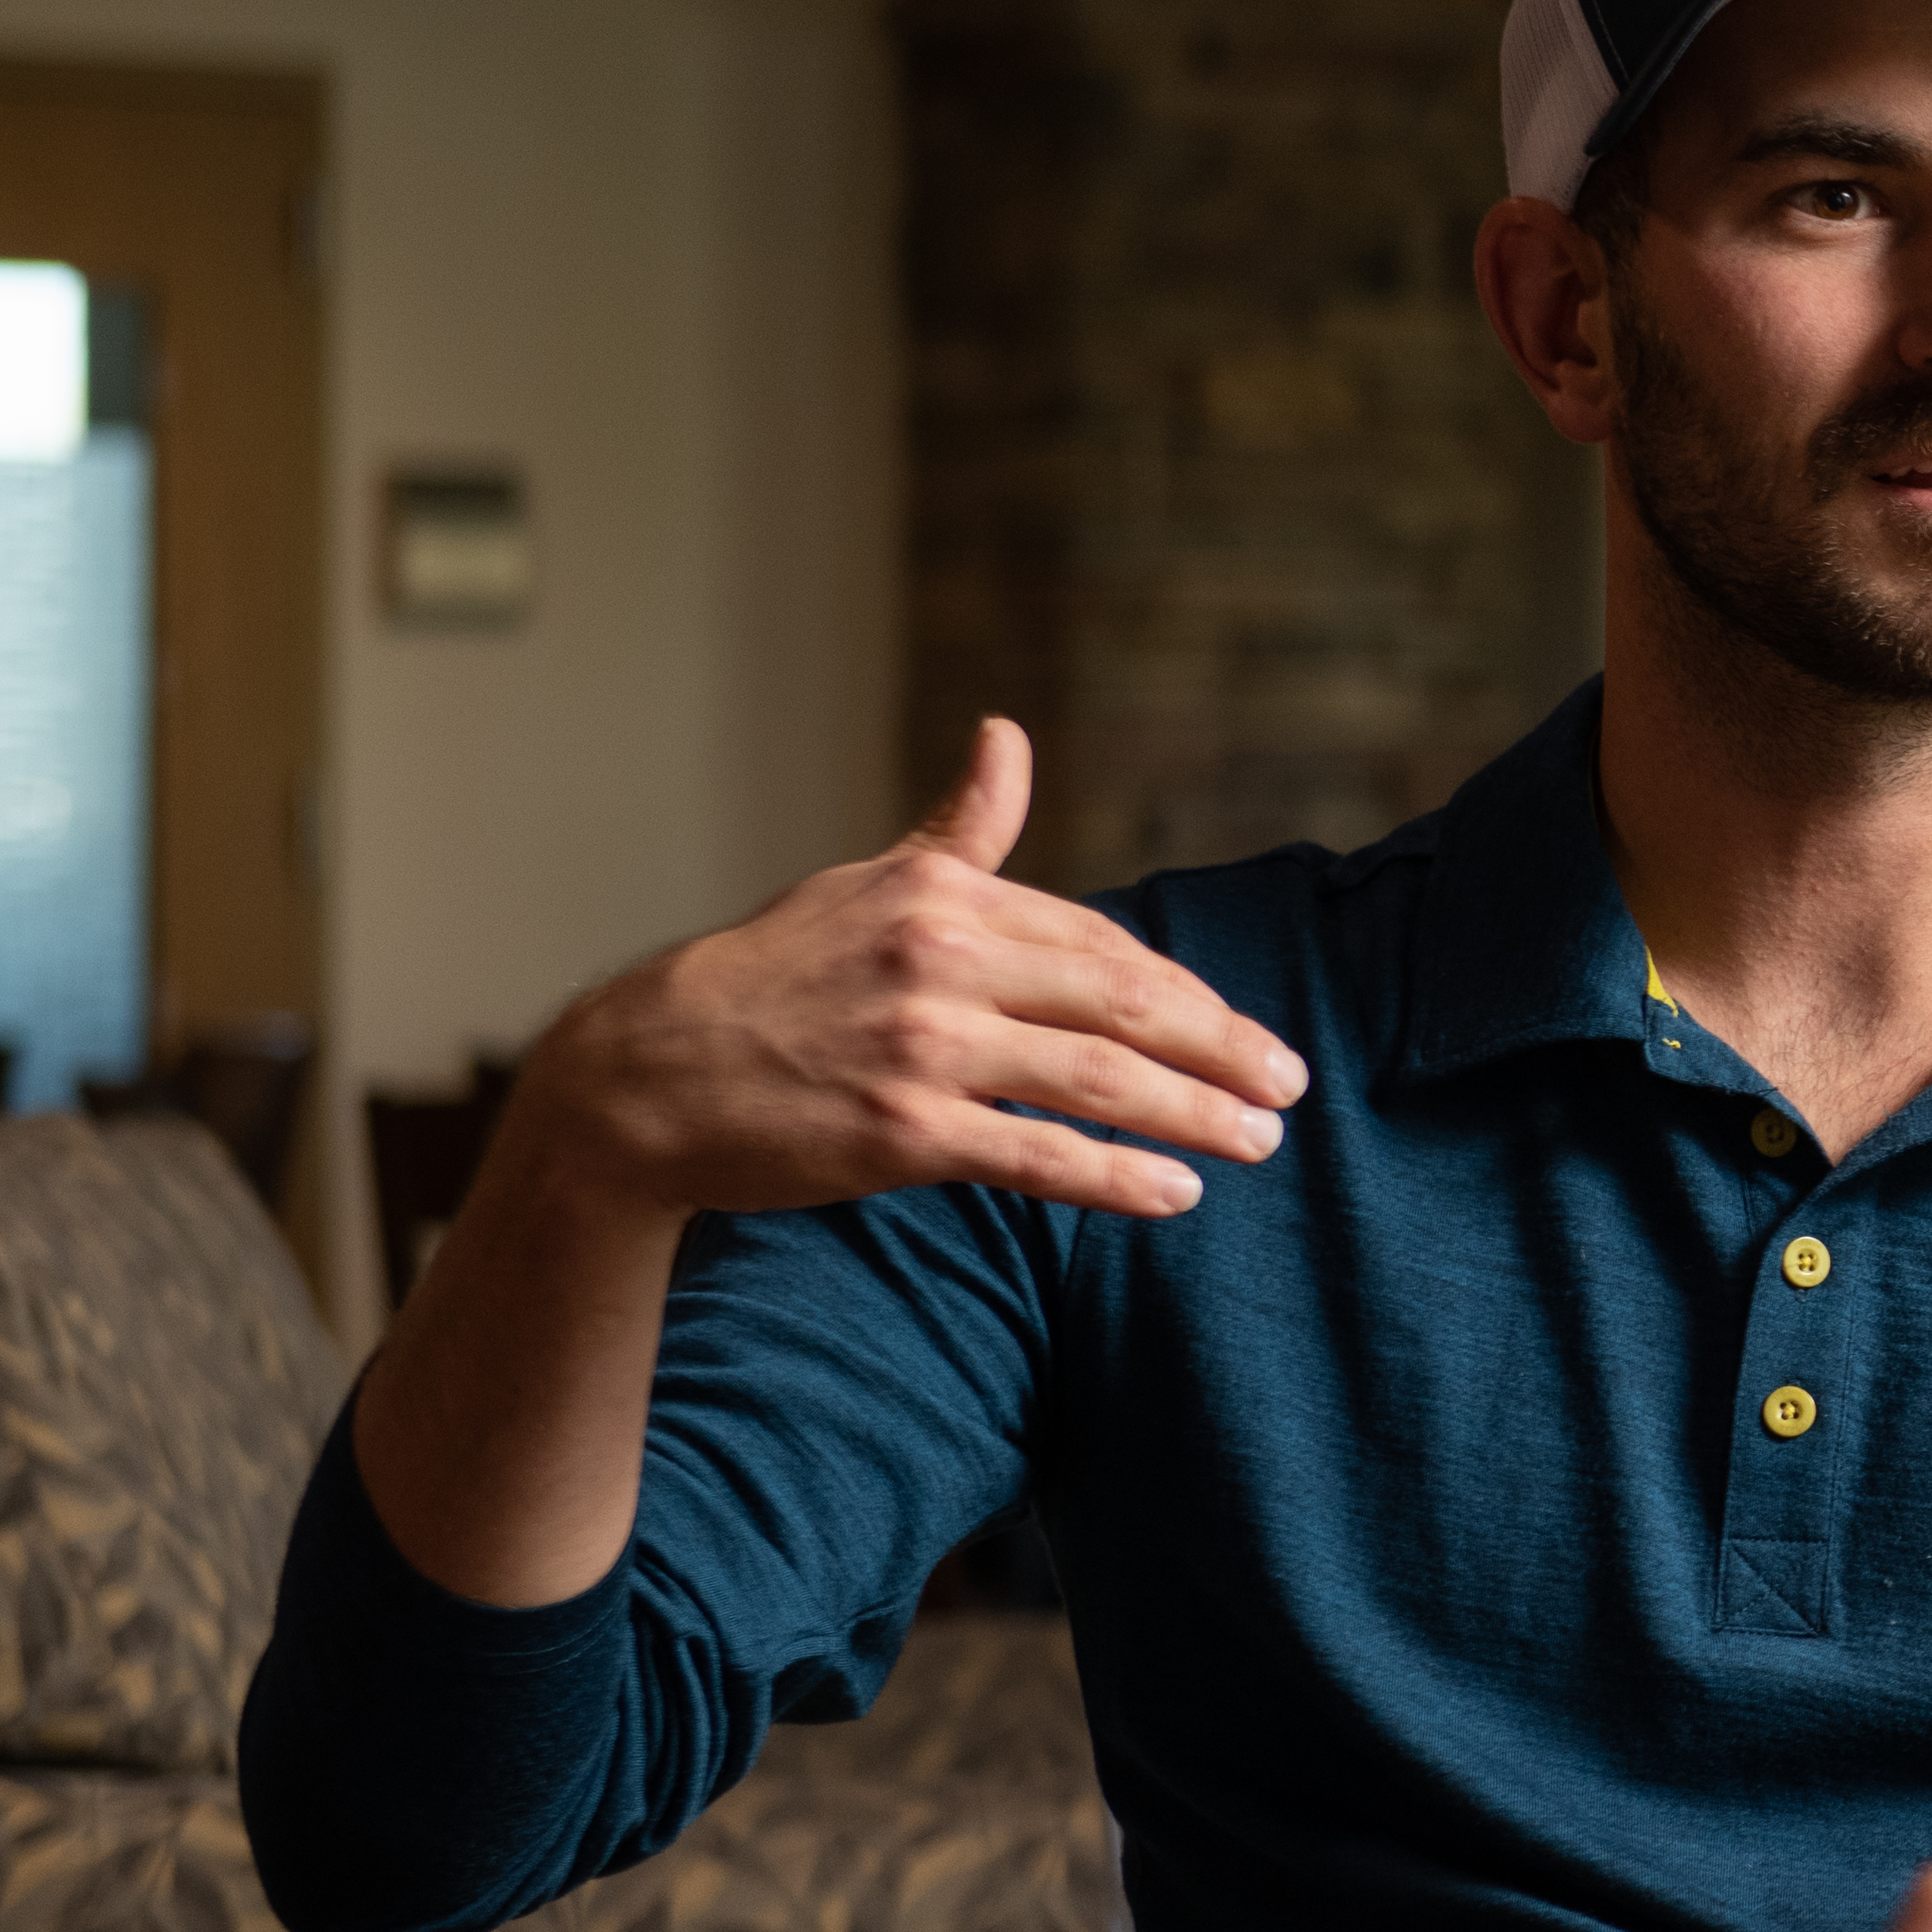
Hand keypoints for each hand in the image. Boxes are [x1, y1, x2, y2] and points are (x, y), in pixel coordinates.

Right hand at [513, 718, 1306, 1227]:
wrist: (643, 1074)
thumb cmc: (768, 978)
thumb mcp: (864, 885)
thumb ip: (959, 831)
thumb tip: (1007, 737)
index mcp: (944, 897)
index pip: (1103, 946)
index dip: (1185, 995)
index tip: (1240, 1032)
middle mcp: (941, 960)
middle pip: (1126, 1003)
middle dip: (1223, 1046)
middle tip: (1288, 1084)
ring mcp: (922, 1048)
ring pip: (1100, 1080)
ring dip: (1197, 1114)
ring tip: (1258, 1141)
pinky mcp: (899, 1131)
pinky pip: (1038, 1156)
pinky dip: (1118, 1176)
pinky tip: (1176, 1194)